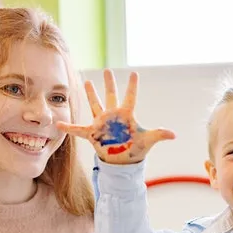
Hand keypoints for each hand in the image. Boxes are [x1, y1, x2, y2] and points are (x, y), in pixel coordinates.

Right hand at [56, 69, 174, 163]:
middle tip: (108, 70)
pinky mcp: (93, 133)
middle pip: (110, 96)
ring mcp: (102, 123)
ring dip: (91, 94)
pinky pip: (78, 130)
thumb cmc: (136, 149)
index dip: (132, 86)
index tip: (134, 73)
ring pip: (95, 105)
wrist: (123, 162)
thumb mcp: (148, 140)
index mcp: (127, 115)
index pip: (131, 97)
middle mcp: (113, 116)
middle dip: (109, 83)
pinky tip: (59, 124)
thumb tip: (174, 135)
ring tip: (87, 81)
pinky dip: (68, 128)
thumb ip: (159, 134)